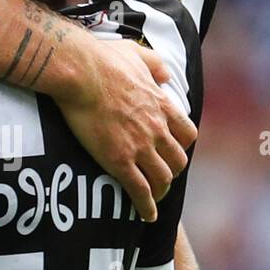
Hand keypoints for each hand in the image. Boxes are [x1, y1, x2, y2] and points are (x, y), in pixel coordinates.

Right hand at [57, 41, 195, 222]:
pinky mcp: (120, 161)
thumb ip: (154, 64)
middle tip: (160, 176)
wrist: (81, 73)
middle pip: (178, 161)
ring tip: (152, 199)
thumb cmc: (104, 60)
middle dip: (171, 171)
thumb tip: (166, 74)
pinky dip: (146, 207)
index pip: (187, 134)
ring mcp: (140, 147)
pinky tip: (146, 216)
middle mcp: (157, 129)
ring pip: (163, 179)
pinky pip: (140, 191)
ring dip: (159, 190)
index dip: (181, 146)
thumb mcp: (136, 53)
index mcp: (162, 106)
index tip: (171, 150)